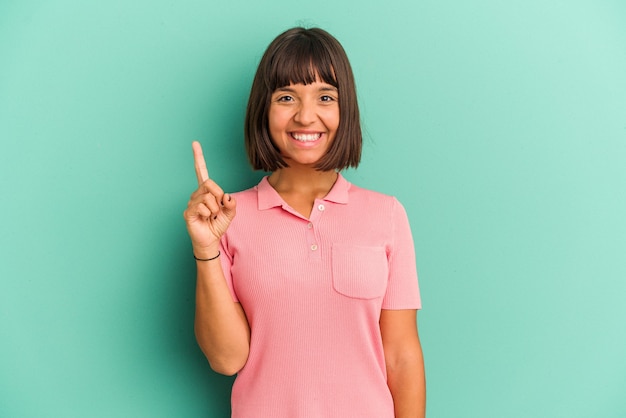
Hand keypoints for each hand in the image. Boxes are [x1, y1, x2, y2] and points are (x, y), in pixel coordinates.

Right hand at [183, 141, 236, 256]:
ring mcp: (191, 203)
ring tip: (211, 216)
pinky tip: (205, 218)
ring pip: (208, 198)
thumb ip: (232, 203)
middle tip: (218, 208)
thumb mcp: (230, 212)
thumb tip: (226, 197)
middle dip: (218, 196)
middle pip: (210, 184)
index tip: (195, 143)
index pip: (201, 172)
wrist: (211, 240)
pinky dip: (208, 214)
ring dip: (215, 209)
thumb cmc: (218, 224)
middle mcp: (197, 194)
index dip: (198, 157)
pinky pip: (202, 207)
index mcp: (206, 191)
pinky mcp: (188, 212)